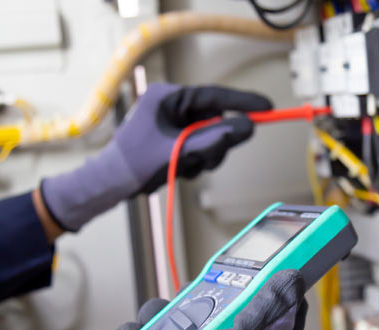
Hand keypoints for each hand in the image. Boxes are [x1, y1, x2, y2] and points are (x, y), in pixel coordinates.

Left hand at [41, 83, 271, 230]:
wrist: (111, 184)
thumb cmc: (135, 164)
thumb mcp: (180, 152)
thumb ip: (215, 140)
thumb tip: (248, 128)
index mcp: (168, 97)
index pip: (214, 96)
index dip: (242, 102)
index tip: (266, 108)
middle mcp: (172, 106)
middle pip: (215, 119)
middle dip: (215, 142)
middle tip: (206, 158)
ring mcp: (174, 122)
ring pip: (211, 136)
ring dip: (206, 155)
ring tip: (185, 167)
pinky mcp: (176, 137)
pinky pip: (202, 146)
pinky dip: (198, 160)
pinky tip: (180, 169)